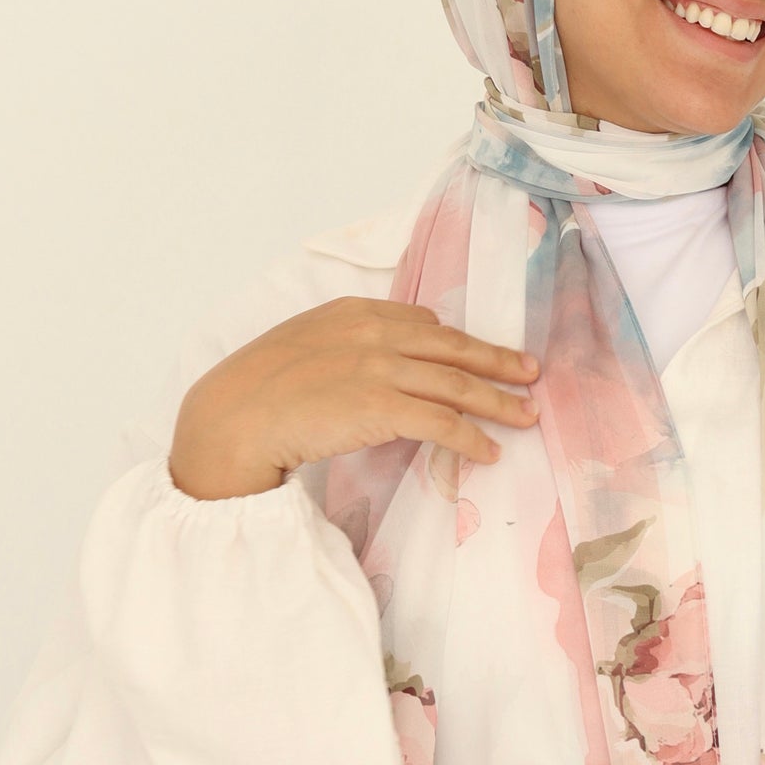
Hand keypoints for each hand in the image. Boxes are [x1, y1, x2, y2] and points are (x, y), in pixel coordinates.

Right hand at [169, 299, 540, 500]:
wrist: (232, 416)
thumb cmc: (254, 389)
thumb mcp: (300, 345)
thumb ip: (342, 344)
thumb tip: (375, 361)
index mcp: (354, 313)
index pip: (422, 323)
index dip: (458, 341)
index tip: (482, 354)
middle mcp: (374, 334)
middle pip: (453, 348)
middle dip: (498, 362)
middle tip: (532, 373)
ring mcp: (381, 369)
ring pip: (457, 385)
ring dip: (498, 402)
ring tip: (527, 416)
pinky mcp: (382, 408)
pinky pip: (443, 423)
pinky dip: (472, 438)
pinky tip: (490, 452)